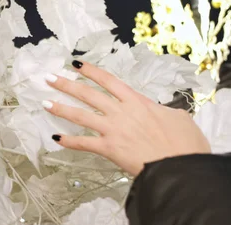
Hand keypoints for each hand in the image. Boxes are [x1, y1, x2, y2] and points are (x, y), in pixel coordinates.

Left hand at [43, 61, 210, 175]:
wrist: (179, 167)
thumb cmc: (185, 144)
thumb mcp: (180, 119)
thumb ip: (166, 111)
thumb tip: (164, 111)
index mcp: (137, 101)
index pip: (109, 81)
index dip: (91, 71)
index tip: (76, 64)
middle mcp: (121, 112)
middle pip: (88, 94)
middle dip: (67, 84)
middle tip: (50, 78)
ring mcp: (113, 129)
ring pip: (81, 115)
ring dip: (61, 108)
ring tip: (45, 102)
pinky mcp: (109, 149)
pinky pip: (84, 143)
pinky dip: (69, 141)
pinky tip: (56, 138)